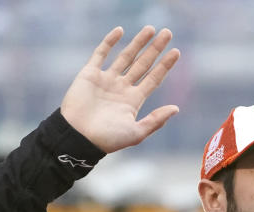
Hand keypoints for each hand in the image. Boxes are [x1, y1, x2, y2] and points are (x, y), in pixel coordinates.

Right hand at [60, 26, 180, 153]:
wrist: (78, 137)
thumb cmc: (107, 139)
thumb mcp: (136, 133)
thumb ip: (156, 121)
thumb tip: (176, 108)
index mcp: (133, 101)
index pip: (153, 78)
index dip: (165, 65)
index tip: (176, 52)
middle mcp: (121, 88)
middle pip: (143, 64)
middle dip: (155, 49)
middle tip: (168, 33)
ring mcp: (106, 80)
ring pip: (125, 56)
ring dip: (138, 42)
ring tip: (151, 29)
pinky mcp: (89, 74)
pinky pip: (100, 54)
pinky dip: (109, 42)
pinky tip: (120, 30)